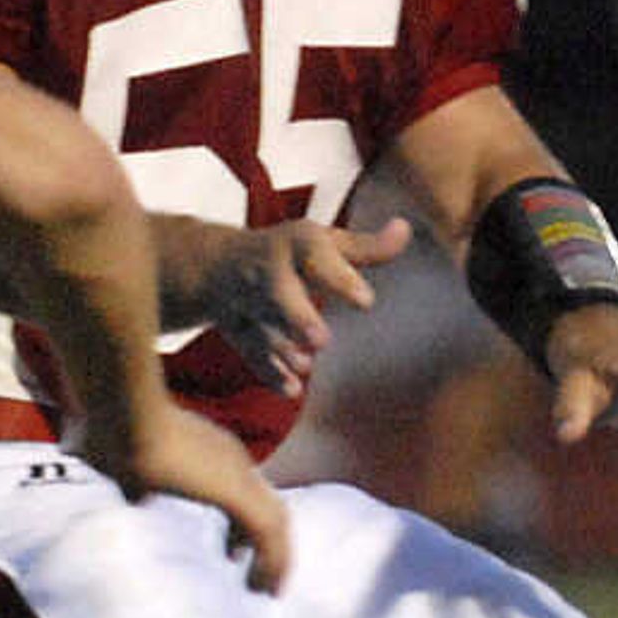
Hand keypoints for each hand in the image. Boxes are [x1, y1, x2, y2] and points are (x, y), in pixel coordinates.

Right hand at [76, 401, 292, 594]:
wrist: (118, 411)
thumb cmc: (108, 429)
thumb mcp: (122, 457)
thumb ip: (136, 478)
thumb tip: (139, 498)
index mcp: (209, 449)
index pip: (236, 491)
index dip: (239, 526)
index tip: (232, 552)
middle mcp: (229, 458)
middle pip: (263, 507)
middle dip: (263, 544)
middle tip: (258, 577)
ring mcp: (236, 473)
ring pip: (273, 522)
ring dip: (273, 559)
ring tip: (264, 590)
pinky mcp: (234, 490)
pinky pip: (266, 532)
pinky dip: (271, 560)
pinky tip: (263, 585)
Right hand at [160, 212, 410, 394]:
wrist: (213, 261)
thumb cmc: (288, 253)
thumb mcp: (323, 242)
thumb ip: (366, 246)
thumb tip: (404, 228)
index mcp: (295, 245)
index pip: (314, 256)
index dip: (339, 278)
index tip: (366, 302)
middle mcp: (267, 271)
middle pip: (278, 291)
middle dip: (296, 315)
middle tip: (321, 340)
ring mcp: (247, 300)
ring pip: (260, 323)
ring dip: (280, 346)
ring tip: (305, 366)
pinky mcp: (236, 328)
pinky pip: (249, 350)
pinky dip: (269, 370)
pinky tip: (292, 389)